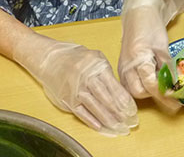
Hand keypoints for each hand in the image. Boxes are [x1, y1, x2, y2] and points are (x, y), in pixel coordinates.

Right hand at [14, 34, 136, 135]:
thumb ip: (107, 72)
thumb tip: (121, 90)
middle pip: (106, 98)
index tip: (133, 110)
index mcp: (96, 66)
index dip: (124, 100)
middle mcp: (86, 78)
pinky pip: (80, 112)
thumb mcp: (95, 57)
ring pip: (94, 106)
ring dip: (108, 118)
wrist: (50, 59)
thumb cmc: (76, 58)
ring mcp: (76, 89)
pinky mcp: (67, 99)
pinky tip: (100, 126)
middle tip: (129, 122)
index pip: (114, 86)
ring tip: (118, 127)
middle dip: (119, 112)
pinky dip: (91, 120)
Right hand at [118, 0, 183, 112]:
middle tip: (170, 94)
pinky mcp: (121, 67)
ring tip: (161, 89)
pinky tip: (150, 83)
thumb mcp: (162, 46)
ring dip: (147, 93)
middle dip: (154, 96)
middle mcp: (126, 66)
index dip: (164, 95)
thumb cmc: (150, 25)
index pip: (150, 85)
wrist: (137, 13)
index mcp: (138, 59)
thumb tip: (176, 85)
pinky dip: (140, 87)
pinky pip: (128, 84)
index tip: (176, 101)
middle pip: (139, 92)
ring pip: (132, 91)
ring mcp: (122, 67)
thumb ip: (167, 67)